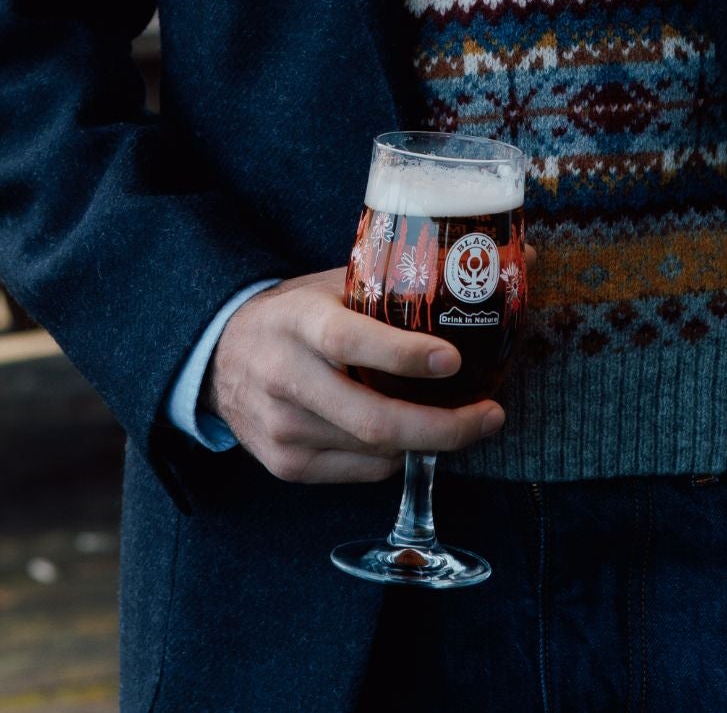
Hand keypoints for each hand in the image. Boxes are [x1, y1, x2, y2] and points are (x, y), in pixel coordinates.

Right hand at [200, 249, 535, 483]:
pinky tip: (413, 435)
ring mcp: (283, 430)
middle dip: (443, 426)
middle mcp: (287, 378)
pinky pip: (362, 472)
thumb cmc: (296, 315)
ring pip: (375, 451)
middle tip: (491, 415)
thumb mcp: (333, 285)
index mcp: (300, 322)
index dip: (405, 355)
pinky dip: (397, 457)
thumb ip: (400, 281)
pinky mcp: (286, 466)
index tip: (454, 358)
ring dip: (429, 441)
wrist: (220, 358)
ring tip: (466, 421)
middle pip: (374, 419)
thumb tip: (507, 256)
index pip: (353, 340)